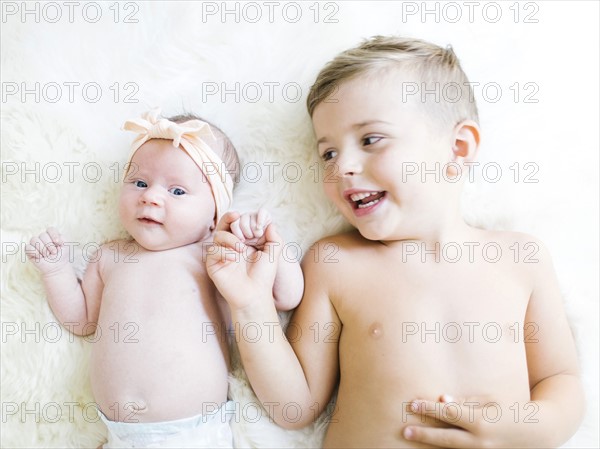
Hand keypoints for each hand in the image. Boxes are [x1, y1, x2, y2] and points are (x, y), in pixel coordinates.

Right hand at [25, 227, 70, 274]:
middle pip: (42, 235)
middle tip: (54, 253)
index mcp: (51, 235)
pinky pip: (27, 247)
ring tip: (47, 255)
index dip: (54, 235)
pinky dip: (34, 252)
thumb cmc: (62, 256)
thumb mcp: (66, 245)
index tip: (58, 244)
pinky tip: (40, 257)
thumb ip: (62, 237)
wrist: (58, 267)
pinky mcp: (29, 251)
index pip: (50, 229)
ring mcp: (35, 244)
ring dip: (43, 249)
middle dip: (49, 245)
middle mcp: (42, 238)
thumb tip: (53, 238)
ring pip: (34, 239)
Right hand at [206, 212, 281, 310]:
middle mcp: (229, 247)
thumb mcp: (273, 253)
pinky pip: (213, 251)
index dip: (241, 220)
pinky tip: (234, 259)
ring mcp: (220, 255)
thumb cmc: (264, 276)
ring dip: (230, 238)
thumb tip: (270, 223)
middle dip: (228, 218)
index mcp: (242, 242)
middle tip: (236, 216)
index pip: (236, 224)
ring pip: (218, 236)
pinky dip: (223, 252)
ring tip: (241, 249)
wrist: (255, 294)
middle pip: (223, 226)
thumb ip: (274, 237)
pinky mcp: (213, 265)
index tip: (249, 220)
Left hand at [403, 394, 525, 447]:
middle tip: (405, 431)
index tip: (412, 403)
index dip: (429, 408)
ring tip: (413, 439)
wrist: (538, 433)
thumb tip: (443, 399)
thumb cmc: (511, 411)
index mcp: (481, 422)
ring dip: (432, 446)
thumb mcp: (490, 401)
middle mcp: (481, 441)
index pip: (449, 413)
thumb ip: (465, 401)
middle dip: (424, 434)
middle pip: (446, 437)